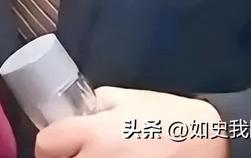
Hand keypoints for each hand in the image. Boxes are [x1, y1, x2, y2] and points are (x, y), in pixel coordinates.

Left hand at [35, 87, 229, 157]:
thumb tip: (76, 115)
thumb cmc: (163, 115)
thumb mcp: (122, 98)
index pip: (45, 145)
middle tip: (79, 152)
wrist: (205, 140)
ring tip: (100, 157)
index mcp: (93, 132)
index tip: (59, 145)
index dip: (50, 145)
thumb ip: (93, 107)